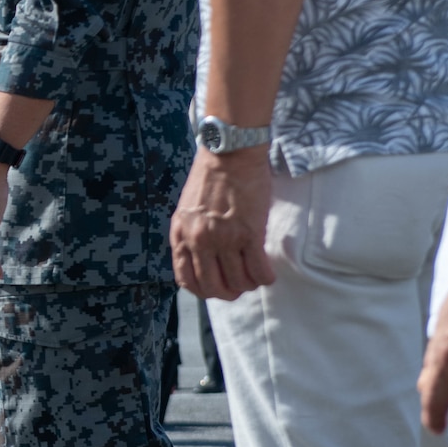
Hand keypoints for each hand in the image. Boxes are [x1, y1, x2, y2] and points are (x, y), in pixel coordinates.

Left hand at [170, 149, 277, 299]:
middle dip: (228, 293)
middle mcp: (200, 240)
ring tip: (255, 276)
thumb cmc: (210, 176)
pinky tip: (267, 274)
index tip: (215, 289)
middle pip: (213, 287)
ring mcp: (224, 239)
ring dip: (249, 284)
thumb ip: (190, 233)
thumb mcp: (187, 209)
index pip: (186, 280)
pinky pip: (258, 271)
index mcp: (181, 234)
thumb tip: (203, 258)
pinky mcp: (249, 233)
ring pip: (238, 282)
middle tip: (238, 287)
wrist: (229, 153)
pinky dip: (265, 278)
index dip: (203, 291)